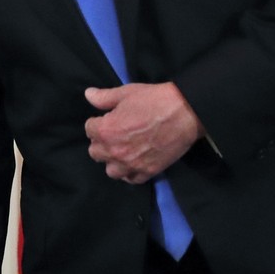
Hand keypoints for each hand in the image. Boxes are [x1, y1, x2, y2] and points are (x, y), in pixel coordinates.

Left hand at [84, 83, 201, 183]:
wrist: (186, 112)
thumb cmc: (155, 100)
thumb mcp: (126, 93)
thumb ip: (104, 97)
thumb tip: (88, 95)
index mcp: (106, 130)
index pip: (89, 130)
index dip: (97, 123)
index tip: (107, 120)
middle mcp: (114, 151)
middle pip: (95, 152)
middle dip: (102, 142)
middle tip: (114, 134)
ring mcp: (131, 164)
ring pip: (111, 170)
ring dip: (113, 161)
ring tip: (122, 151)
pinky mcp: (148, 172)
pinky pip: (131, 179)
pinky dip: (130, 172)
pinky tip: (134, 162)